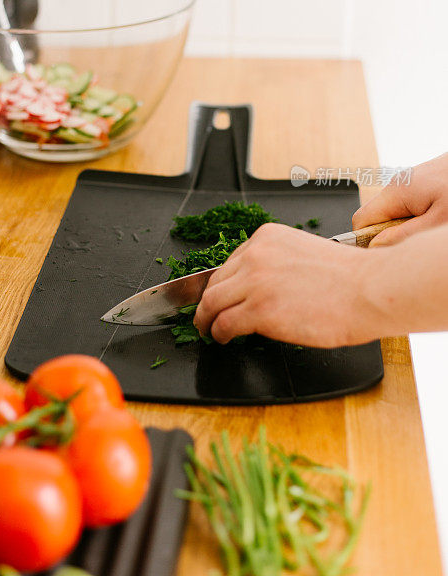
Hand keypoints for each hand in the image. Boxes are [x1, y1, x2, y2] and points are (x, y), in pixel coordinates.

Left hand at [193, 223, 380, 347]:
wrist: (370, 290)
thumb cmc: (351, 278)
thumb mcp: (305, 253)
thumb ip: (278, 263)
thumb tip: (262, 286)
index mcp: (268, 237)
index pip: (231, 261)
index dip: (223, 282)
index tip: (220, 293)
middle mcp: (256, 255)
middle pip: (215, 280)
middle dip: (208, 300)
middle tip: (206, 315)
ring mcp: (255, 282)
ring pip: (212, 302)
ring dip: (206, 319)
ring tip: (207, 329)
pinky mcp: (258, 311)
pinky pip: (224, 323)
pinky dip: (219, 333)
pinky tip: (223, 338)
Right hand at [352, 152, 447, 245]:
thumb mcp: (439, 220)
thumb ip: (405, 235)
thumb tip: (376, 246)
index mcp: (396, 191)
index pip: (361, 221)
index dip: (366, 242)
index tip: (384, 256)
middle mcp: (399, 184)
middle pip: (377, 218)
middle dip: (391, 235)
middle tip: (416, 245)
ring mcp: (411, 182)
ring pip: (396, 213)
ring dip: (408, 227)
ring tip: (432, 231)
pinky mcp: (424, 183)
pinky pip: (411, 205)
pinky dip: (420, 217)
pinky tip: (438, 221)